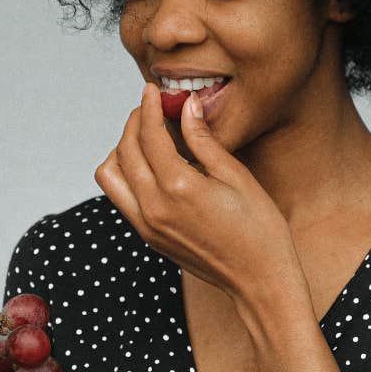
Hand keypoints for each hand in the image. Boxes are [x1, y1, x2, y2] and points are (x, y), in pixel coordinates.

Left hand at [93, 82, 303, 305]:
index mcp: (178, 188)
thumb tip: (186, 106)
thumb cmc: (259, 229)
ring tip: (147, 138)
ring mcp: (146, 226)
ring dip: (122, 150)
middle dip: (133, 123)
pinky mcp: (148, 237)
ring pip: (110, 175)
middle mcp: (153, 208)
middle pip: (124, 150)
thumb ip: (204, 139)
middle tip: (150, 109)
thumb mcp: (236, 176)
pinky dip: (127, 174)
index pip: (149, 134)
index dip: (148, 106)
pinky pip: (120, 198)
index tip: (151, 89)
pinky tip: (152, 166)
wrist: (260, 281)